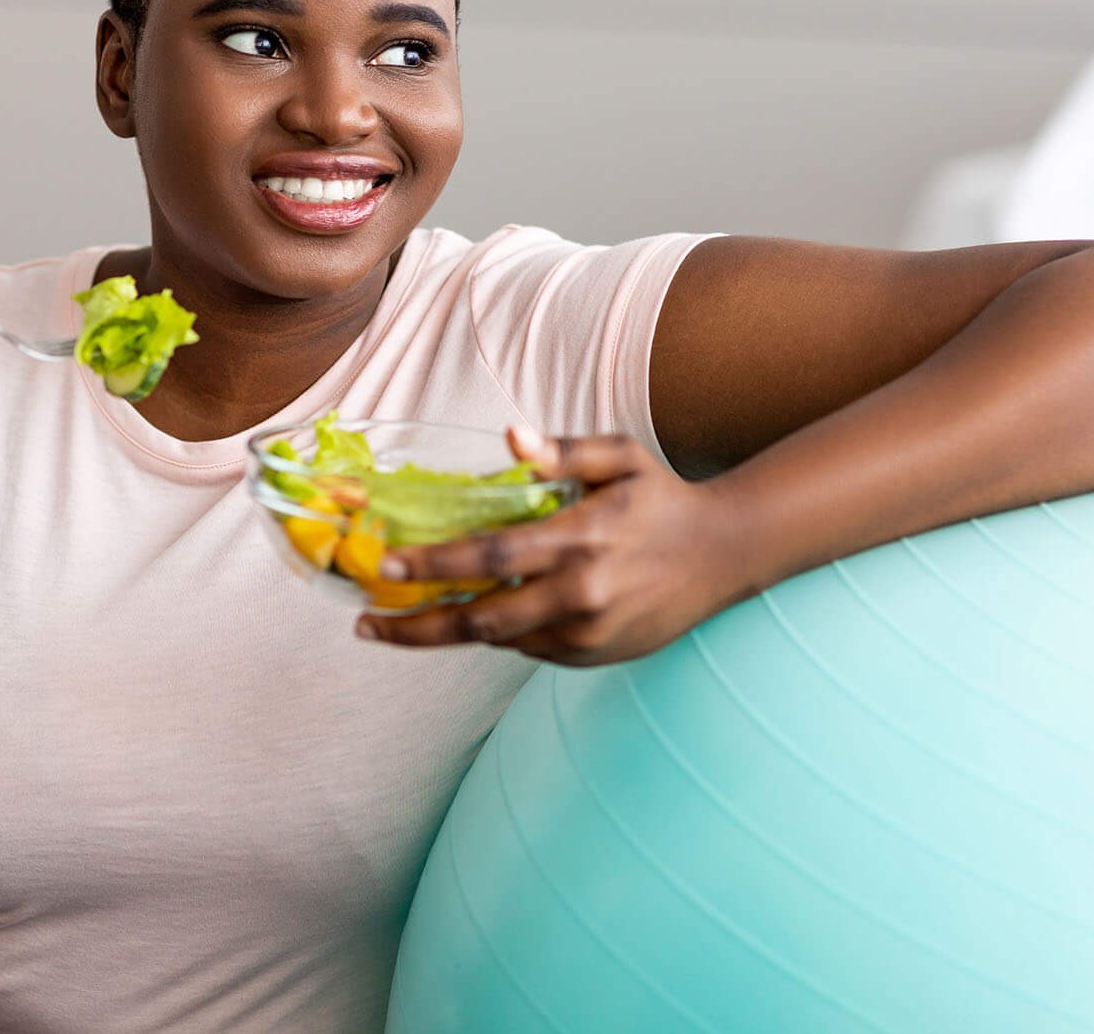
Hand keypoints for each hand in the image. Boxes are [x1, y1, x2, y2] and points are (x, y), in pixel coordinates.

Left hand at [357, 427, 751, 665]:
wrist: (726, 555)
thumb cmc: (661, 497)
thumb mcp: (618, 456)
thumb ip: (562, 450)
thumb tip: (510, 435)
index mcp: (580, 540)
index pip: (490, 557)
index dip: (433, 563)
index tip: (386, 562)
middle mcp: (582, 596)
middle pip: (481, 620)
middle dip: (417, 626)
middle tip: (367, 624)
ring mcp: (589, 634)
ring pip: (501, 639)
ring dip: (450, 631)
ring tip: (402, 621)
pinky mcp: (595, 657)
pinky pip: (530, 649)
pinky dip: (499, 633)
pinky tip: (475, 614)